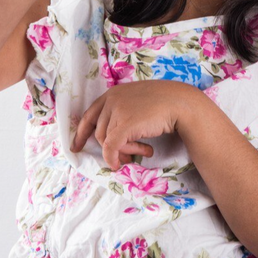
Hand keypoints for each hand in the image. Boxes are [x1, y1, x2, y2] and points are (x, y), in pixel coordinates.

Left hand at [70, 79, 207, 169]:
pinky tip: (122, 164)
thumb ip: (124, 110)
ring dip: (124, 151)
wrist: (180, 103)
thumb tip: (115, 135)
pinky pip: (111, 147)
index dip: (82, 133)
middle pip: (100, 132)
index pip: (89, 115)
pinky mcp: (124, 125)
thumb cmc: (165, 102)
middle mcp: (112, 100)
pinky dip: (113, 158)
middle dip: (111, 148)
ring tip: (142, 152)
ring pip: (108, 141)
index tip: (77, 147)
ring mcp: (117, 111)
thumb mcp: (139, 101)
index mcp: (113, 93)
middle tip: (125, 159)